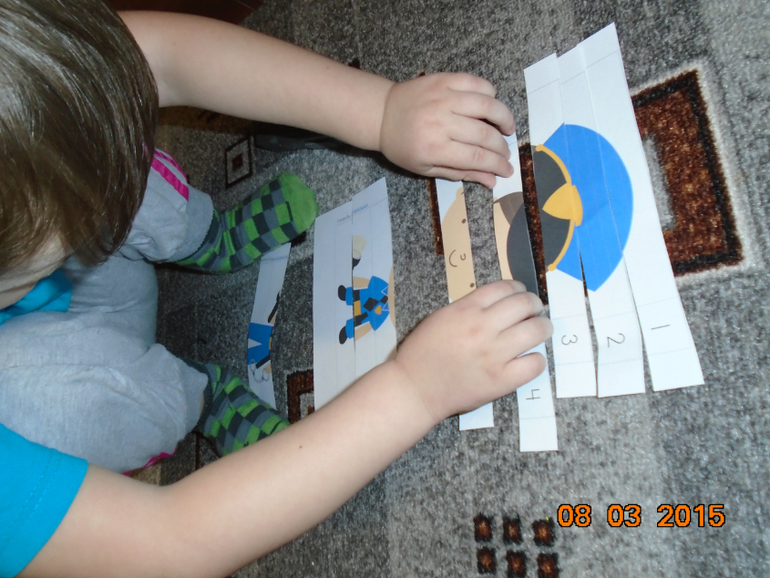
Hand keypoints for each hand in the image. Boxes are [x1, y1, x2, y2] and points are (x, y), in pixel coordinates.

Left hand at [379, 73, 515, 188]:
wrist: (381, 114)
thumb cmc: (403, 146)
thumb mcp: (426, 168)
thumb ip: (460, 173)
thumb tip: (492, 180)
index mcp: (435, 148)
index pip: (477, 157)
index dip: (497, 164)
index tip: (507, 170)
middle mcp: (441, 122)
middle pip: (485, 134)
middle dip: (502, 147)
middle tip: (506, 153)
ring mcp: (443, 97)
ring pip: (487, 105)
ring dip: (504, 117)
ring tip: (508, 128)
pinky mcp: (444, 80)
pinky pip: (476, 82)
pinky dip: (490, 92)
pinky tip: (491, 104)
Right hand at [392, 280, 551, 424]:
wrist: (415, 389)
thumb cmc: (423, 352)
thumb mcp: (440, 317)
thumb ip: (468, 307)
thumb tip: (499, 303)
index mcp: (466, 309)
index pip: (505, 288)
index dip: (518, 289)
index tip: (521, 294)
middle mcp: (483, 328)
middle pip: (525, 304)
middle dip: (535, 304)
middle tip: (536, 310)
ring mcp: (494, 355)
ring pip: (535, 331)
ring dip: (543, 327)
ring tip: (542, 330)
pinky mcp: (501, 380)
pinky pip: (534, 364)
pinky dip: (537, 359)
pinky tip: (530, 358)